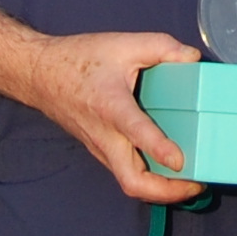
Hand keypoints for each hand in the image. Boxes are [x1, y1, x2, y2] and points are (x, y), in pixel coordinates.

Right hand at [23, 30, 206, 203]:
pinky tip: (169, 171)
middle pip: (132, 180)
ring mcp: (102, 148)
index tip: (180, 161)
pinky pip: (126, 172)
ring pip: (129, 181)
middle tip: (195, 184)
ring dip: (159, 190)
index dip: (158, 149)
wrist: (41, 75)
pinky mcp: (102, 151)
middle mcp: (105, 136)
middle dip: (165, 192)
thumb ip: (162, 47)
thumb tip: (193, 58)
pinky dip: (149, 179)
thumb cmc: (79, 60)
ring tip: (190, 183)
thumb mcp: (124, 44)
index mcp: (111, 106)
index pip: (136, 133)